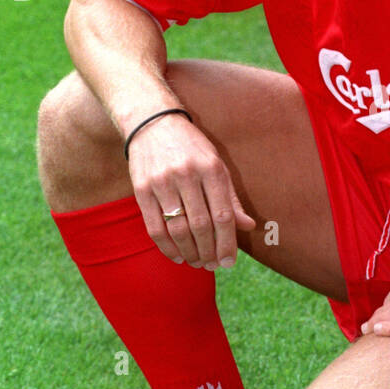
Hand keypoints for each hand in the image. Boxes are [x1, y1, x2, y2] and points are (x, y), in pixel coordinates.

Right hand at [126, 114, 254, 268]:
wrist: (152, 122)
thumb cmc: (191, 147)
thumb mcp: (217, 165)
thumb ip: (231, 198)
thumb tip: (248, 226)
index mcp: (212, 169)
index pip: (223, 216)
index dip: (227, 243)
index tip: (229, 261)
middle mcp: (187, 175)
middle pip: (201, 226)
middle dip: (209, 252)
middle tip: (213, 266)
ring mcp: (162, 182)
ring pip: (178, 229)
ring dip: (189, 252)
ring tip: (197, 262)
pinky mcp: (142, 189)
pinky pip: (154, 227)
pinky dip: (167, 247)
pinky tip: (177, 256)